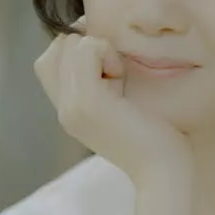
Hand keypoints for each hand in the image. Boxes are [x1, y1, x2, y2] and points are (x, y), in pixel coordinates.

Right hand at [34, 17, 191, 186]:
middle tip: (117, 79)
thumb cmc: (156, 138)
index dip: (80, 51)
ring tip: (121, 82)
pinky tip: (122, 81)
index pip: (50, 59)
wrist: (164, 173)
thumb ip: (104, 82)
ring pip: (72, 43)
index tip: (110, 74)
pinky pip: (87, 49)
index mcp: (70, 110)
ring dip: (102, 51)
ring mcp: (72, 106)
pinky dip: (108, 54)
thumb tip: (98, 40)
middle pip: (57, 47)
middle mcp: (63, 109)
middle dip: (89, 48)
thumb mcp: (121, 105)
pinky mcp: (88, 101)